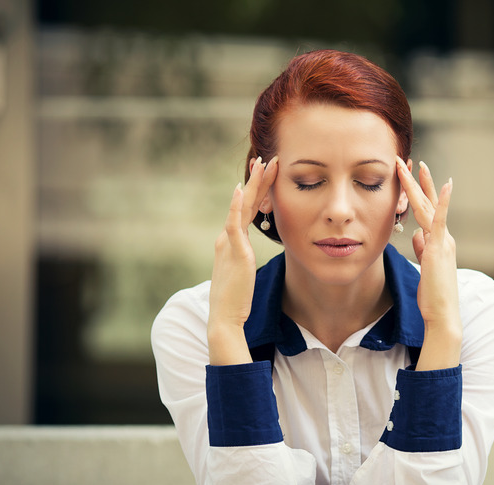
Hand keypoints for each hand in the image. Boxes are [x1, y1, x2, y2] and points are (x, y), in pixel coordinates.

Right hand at [208, 156, 277, 364]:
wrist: (225, 316)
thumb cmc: (236, 299)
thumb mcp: (242, 273)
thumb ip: (243, 258)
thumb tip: (246, 254)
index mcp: (231, 242)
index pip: (247, 211)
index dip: (258, 192)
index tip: (268, 174)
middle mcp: (227, 238)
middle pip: (246, 203)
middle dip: (258, 180)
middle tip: (268, 159)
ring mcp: (229, 242)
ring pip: (242, 207)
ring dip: (253, 184)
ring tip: (264, 164)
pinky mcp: (233, 251)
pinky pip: (234, 224)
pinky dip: (236, 205)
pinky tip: (241, 189)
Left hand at [396, 157, 461, 368]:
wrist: (442, 314)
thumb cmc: (432, 296)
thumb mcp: (424, 267)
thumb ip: (422, 249)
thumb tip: (415, 234)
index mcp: (438, 243)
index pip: (427, 212)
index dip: (418, 194)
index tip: (410, 178)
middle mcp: (443, 238)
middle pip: (429, 204)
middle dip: (419, 182)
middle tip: (411, 161)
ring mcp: (442, 241)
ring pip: (430, 206)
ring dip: (421, 185)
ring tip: (417, 164)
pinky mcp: (439, 247)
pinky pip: (441, 219)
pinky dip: (443, 201)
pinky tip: (445, 183)